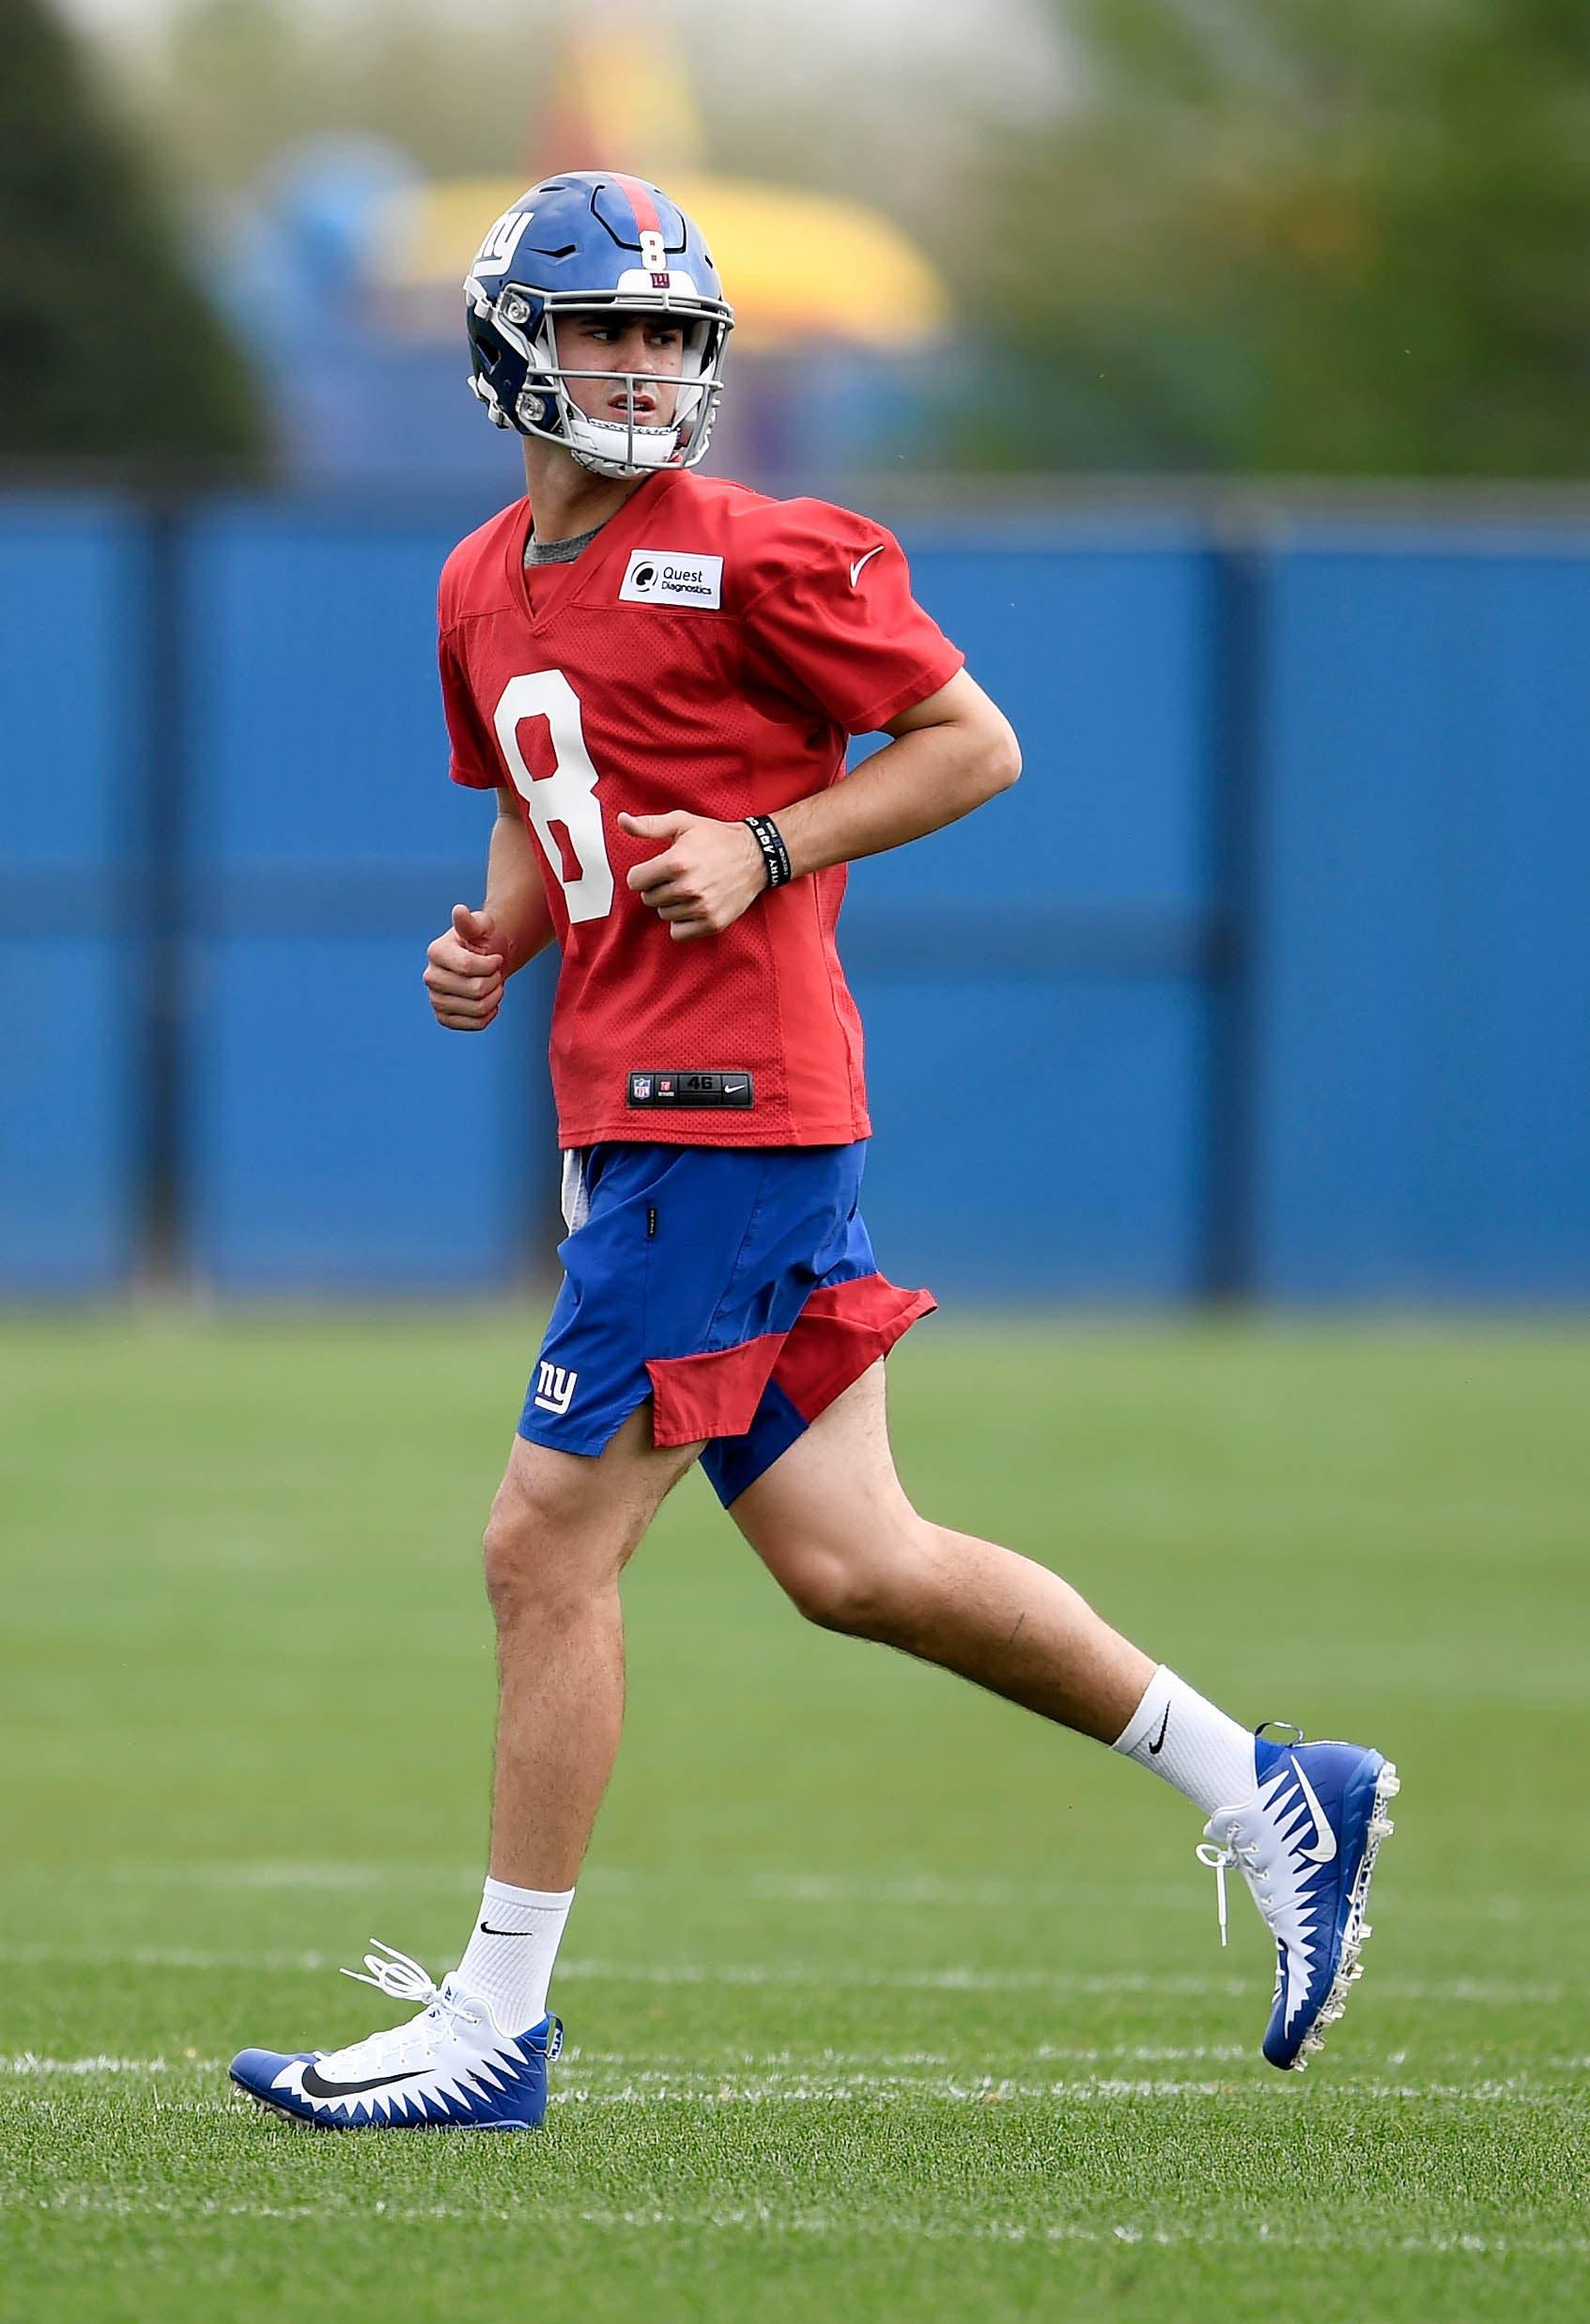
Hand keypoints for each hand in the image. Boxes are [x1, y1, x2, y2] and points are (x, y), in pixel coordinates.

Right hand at [424, 903, 504, 1030]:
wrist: (486, 960)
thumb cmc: (483, 940)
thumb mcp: (481, 926)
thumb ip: (471, 921)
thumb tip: (459, 911)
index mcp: (436, 952)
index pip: (468, 967)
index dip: (491, 965)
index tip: (497, 958)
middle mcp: (431, 977)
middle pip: (475, 990)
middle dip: (495, 980)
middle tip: (495, 972)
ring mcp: (435, 999)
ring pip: (478, 1008)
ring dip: (495, 996)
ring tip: (493, 984)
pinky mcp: (444, 1017)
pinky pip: (475, 1024)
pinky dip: (490, 1013)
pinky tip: (489, 1000)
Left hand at [619, 810, 768, 941]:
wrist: (755, 856)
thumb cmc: (717, 838)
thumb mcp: (682, 823)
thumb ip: (649, 826)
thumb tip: (622, 821)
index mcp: (676, 863)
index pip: (635, 881)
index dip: (643, 874)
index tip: (656, 869)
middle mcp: (688, 888)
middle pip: (649, 899)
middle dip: (658, 888)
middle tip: (677, 877)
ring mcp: (701, 908)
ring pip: (664, 914)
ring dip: (671, 904)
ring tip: (688, 888)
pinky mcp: (713, 923)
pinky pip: (678, 933)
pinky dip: (681, 923)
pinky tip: (692, 907)